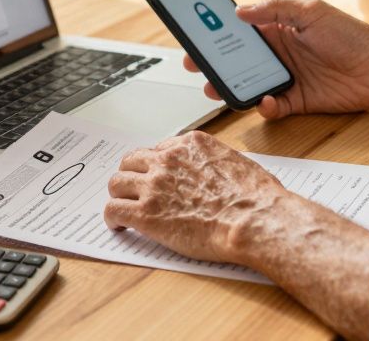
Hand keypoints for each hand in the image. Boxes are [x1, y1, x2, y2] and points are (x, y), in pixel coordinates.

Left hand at [103, 131, 290, 262]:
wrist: (253, 220)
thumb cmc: (255, 197)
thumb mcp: (236, 162)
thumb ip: (215, 161)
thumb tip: (214, 172)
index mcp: (190, 144)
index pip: (159, 149)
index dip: (156, 166)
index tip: (156, 177)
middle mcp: (168, 160)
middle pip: (132, 161)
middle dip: (132, 175)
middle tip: (134, 190)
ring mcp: (154, 186)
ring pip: (117, 182)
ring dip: (119, 194)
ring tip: (123, 206)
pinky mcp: (146, 214)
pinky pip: (114, 209)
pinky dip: (112, 217)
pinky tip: (118, 225)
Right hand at [184, 0, 368, 119]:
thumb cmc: (351, 35)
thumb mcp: (311, 11)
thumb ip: (275, 9)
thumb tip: (240, 11)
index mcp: (279, 28)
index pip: (241, 30)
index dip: (218, 33)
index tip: (196, 36)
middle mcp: (279, 53)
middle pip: (238, 59)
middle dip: (215, 63)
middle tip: (197, 66)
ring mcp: (286, 77)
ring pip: (249, 84)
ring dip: (231, 87)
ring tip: (217, 89)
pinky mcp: (297, 101)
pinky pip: (271, 106)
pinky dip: (263, 106)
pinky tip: (265, 101)